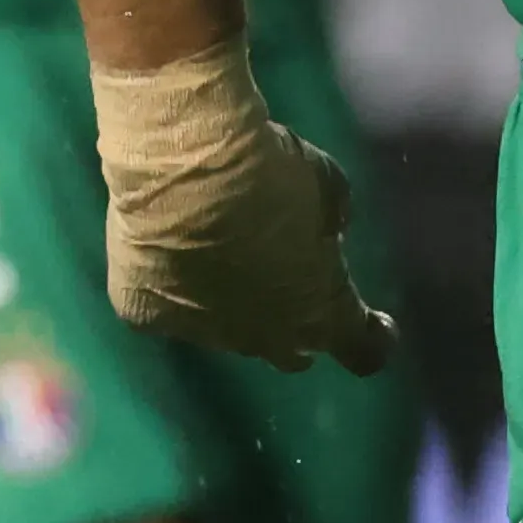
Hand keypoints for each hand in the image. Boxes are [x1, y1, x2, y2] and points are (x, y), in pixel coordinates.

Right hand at [90, 42, 393, 375]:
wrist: (186, 170)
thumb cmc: (270, 173)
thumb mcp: (326, 187)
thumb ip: (328, 221)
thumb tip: (325, 228)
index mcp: (321, 311)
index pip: (364, 351)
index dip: (371, 338)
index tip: (376, 324)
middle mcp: (265, 338)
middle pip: (291, 351)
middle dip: (297, 324)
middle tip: (289, 282)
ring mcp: (203, 333)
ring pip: (225, 330)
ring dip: (230, 301)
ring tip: (217, 249)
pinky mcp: (147, 315)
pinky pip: (165, 307)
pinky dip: (170, 282)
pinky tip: (163, 247)